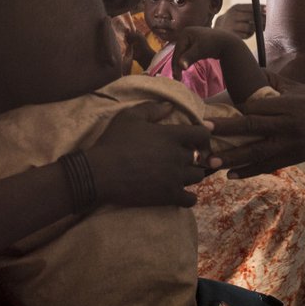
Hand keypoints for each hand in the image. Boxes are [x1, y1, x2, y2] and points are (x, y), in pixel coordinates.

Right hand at [85, 102, 212, 207]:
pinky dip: (189, 197)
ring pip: (197, 177)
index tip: (200, 138)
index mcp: (172, 135)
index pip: (202, 134)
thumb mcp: (130, 117)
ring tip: (180, 175)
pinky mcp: (168, 196)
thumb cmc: (114, 142)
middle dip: (195, 157)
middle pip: (201, 157)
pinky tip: (181, 194)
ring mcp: (175, 178)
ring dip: (191, 175)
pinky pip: (190, 199)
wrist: (100, 173)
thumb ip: (152, 109)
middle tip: (185, 158)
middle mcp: (178, 156)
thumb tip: (170, 106)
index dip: (204, 135)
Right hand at [171, 26, 245, 75]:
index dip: (176, 64)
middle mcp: (186, 35)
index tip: (176, 76)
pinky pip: (187, 55)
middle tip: (177, 78)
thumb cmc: (213, 44)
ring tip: (179, 76)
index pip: (177, 51)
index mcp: (185, 33)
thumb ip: (189, 57)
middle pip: (179, 52)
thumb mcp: (200, 50)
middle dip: (178, 65)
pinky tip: (185, 69)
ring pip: (182, 54)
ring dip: (181, 64)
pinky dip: (186, 62)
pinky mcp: (195, 45)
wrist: (227, 42)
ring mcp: (190, 39)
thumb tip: (181, 66)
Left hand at [208, 83, 304, 176]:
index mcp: (285, 104)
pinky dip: (249, 171)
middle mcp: (286, 124)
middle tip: (202, 136)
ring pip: (257, 152)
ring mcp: (291, 143)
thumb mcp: (295, 87)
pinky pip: (268, 165)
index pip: (255, 108)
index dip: (232, 112)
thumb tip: (249, 73)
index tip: (210, 115)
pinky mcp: (295, 157)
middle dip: (226, 133)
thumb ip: (272, 82)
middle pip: (252, 129)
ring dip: (232, 158)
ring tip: (211, 162)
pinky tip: (231, 174)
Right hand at [214, 3, 264, 40]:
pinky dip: (249, 34)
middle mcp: (233, 15)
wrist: (219, 28)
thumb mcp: (238, 11)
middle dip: (262, 19)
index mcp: (236, 8)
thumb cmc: (234, 19)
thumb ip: (250, 10)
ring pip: (249, 27)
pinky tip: (247, 32)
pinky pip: (246, 35)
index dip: (260, 8)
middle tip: (268, 22)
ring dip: (255, 28)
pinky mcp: (233, 35)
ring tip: (256, 28)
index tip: (267, 10)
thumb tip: (267, 10)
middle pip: (251, 17)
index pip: (250, 7)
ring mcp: (232, 25)